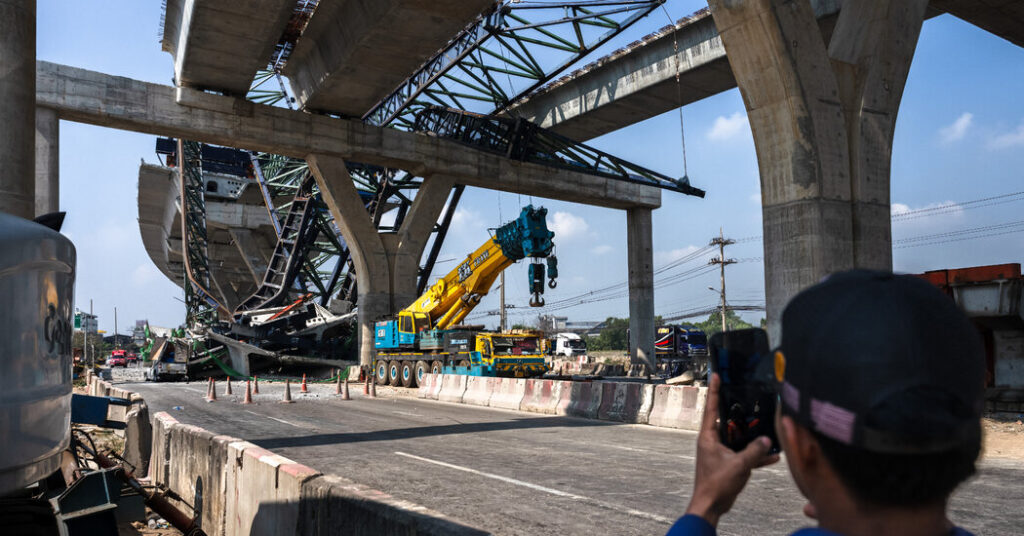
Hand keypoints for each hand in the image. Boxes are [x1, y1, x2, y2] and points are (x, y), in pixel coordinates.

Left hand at [685, 373, 779, 526]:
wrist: (711, 505)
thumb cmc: (717, 484)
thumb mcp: (739, 465)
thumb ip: (754, 451)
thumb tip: (768, 439)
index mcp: (708, 436)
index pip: (711, 407)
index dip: (715, 390)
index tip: (716, 374)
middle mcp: (712, 441)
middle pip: (727, 421)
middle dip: (740, 412)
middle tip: (749, 397)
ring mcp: (720, 452)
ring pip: (738, 438)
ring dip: (752, 436)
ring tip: (767, 427)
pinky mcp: (728, 463)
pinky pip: (743, 454)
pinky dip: (756, 455)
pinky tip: (773, 456)